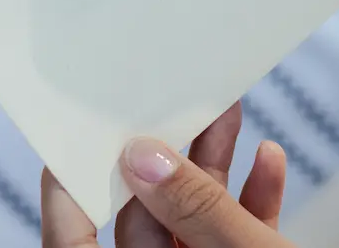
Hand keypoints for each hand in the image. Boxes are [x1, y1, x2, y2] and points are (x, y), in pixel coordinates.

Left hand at [41, 102, 293, 246]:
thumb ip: (196, 209)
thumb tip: (141, 155)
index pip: (74, 247)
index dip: (68, 194)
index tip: (79, 134)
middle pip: (146, 220)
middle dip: (169, 159)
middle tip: (181, 105)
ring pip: (193, 223)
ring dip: (216, 170)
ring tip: (230, 114)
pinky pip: (233, 239)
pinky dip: (252, 202)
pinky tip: (269, 162)